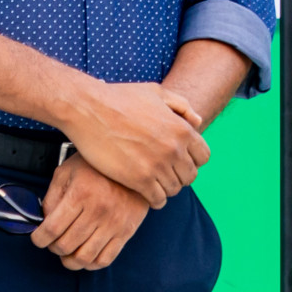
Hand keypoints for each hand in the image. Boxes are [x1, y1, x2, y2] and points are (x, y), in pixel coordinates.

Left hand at [31, 153, 149, 269]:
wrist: (132, 163)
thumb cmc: (95, 166)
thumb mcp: (66, 172)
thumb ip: (51, 197)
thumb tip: (42, 222)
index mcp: (80, 193)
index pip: (52, 228)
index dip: (40, 238)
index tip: (37, 239)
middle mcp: (98, 210)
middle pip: (67, 245)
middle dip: (53, 248)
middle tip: (52, 242)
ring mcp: (113, 223)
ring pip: (85, 257)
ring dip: (70, 261)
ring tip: (66, 253)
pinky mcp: (126, 231)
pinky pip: (105, 259)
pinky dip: (90, 264)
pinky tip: (84, 256)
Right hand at [56, 81, 208, 208]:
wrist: (88, 108)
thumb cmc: (119, 98)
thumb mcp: (155, 92)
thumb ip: (180, 105)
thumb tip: (197, 122)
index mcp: (181, 129)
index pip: (203, 156)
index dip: (191, 159)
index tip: (177, 159)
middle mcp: (174, 149)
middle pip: (190, 176)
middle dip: (178, 174)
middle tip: (163, 171)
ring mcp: (157, 165)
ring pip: (174, 190)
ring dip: (165, 187)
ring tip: (152, 180)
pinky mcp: (139, 179)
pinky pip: (158, 199)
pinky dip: (154, 198)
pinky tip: (144, 190)